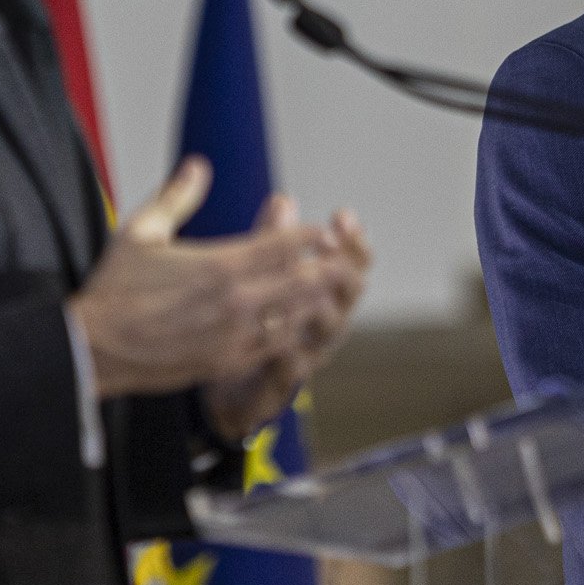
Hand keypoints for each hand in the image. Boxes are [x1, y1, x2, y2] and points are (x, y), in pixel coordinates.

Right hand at [65, 157, 365, 399]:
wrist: (92, 348)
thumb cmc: (114, 289)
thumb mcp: (141, 231)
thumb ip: (176, 196)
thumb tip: (198, 166)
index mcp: (219, 265)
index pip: (282, 244)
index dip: (310, 236)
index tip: (327, 231)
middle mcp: (235, 301)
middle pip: (300, 280)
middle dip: (326, 267)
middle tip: (348, 259)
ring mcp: (234, 336)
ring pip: (293, 316)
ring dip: (315, 301)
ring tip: (335, 291)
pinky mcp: (225, 362)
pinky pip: (273, 348)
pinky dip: (293, 334)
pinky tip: (300, 327)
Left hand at [201, 197, 370, 441]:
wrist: (229, 385)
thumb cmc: (253, 320)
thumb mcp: (261, 276)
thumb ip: (272, 241)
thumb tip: (284, 199)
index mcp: (325, 291)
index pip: (353, 260)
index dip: (352, 239)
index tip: (343, 215)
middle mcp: (325, 321)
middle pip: (349, 292)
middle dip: (342, 266)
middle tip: (332, 246)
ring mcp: (308, 354)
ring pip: (327, 330)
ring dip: (320, 307)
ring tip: (311, 287)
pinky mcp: (280, 384)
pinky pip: (290, 369)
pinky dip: (288, 354)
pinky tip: (280, 338)